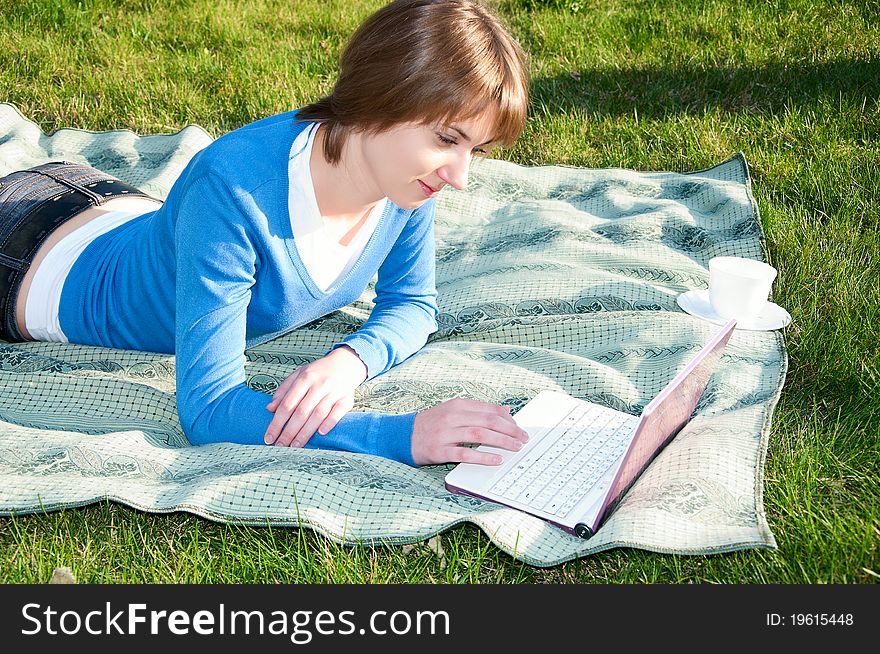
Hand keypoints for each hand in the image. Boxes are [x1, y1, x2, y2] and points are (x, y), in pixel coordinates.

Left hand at [264, 345, 367, 447]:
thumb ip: (283, 391)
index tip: (269, 437)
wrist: (346, 363)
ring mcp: (334, 392)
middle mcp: (319, 385)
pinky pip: (338, 412)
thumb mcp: (298, 375)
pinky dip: (329, 423)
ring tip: (295, 446)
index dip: (277, 423)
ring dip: (306, 432)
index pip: (287, 404)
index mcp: (304, 378)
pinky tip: (320, 433)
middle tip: (280, 446)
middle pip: (301, 412)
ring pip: (318, 414)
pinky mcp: (347, 398)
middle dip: (289, 432)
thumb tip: (270, 409)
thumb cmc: (318, 372)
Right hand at [410, 398, 529, 465]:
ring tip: (516, 448)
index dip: (508, 419)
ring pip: (480, 435)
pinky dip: (483, 457)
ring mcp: (445, 433)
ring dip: (502, 442)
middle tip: (524, 439)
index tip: (520, 428)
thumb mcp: (453, 411)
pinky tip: (496, 460)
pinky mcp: (439, 450)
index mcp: (457, 405)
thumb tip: (506, 409)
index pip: (490, 409)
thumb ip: (479, 410)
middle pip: (488, 421)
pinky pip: (464, 454)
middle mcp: (452, 416)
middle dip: (510, 430)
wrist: (401, 435)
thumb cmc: (431, 424)